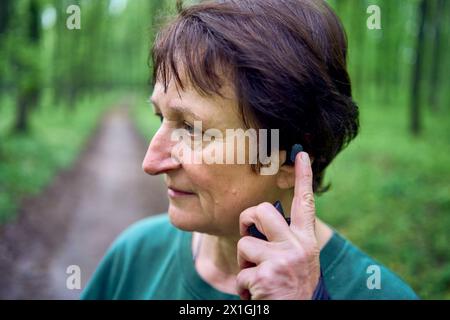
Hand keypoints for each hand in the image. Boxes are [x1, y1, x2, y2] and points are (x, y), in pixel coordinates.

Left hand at [236, 152, 319, 299]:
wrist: (300, 317)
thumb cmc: (293, 289)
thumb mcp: (299, 261)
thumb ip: (286, 240)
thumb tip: (261, 220)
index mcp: (306, 241)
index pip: (306, 204)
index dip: (304, 178)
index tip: (302, 154)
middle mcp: (298, 246)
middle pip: (262, 211)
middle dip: (247, 222)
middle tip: (248, 238)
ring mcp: (282, 260)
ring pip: (245, 244)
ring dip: (245, 264)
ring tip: (259, 280)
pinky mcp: (266, 276)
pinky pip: (240, 274)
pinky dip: (244, 290)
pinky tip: (258, 296)